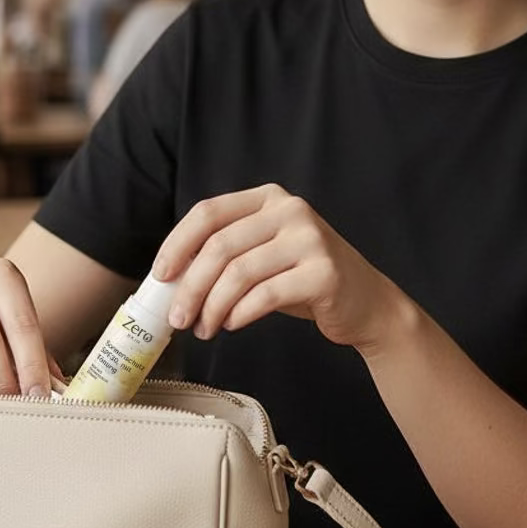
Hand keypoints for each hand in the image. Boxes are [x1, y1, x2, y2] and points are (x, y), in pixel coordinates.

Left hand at [152, 184, 406, 353]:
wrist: (366, 303)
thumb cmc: (304, 280)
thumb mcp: (265, 254)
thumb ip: (227, 255)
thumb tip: (171, 281)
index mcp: (269, 198)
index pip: (208, 212)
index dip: (177, 243)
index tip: (160, 276)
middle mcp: (290, 210)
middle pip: (220, 246)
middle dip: (190, 286)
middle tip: (177, 318)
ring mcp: (310, 239)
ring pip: (239, 273)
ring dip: (212, 306)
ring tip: (204, 329)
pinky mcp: (324, 272)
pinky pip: (266, 295)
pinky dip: (240, 313)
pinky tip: (232, 324)